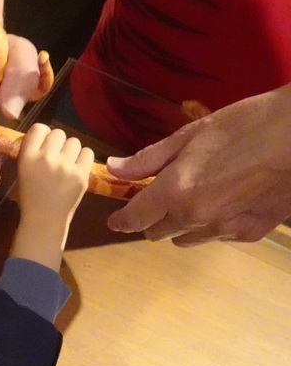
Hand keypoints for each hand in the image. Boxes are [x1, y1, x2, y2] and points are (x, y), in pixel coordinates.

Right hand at [12, 123, 93, 270]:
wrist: (44, 221)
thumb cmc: (30, 197)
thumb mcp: (22, 171)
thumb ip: (31, 151)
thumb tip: (46, 136)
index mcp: (27, 156)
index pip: (39, 128)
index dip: (43, 135)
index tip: (44, 145)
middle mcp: (46, 158)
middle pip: (58, 133)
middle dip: (58, 143)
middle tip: (57, 157)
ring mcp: (65, 166)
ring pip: (74, 141)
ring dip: (71, 150)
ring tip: (67, 163)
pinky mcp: (81, 175)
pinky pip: (88, 153)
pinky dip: (83, 158)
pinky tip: (77, 168)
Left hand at [106, 84, 290, 245]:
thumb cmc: (246, 126)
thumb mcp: (191, 135)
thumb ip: (149, 158)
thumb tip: (115, 169)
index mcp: (176, 191)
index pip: (134, 219)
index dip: (120, 220)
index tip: (115, 219)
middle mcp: (195, 217)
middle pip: (157, 232)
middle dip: (152, 218)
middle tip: (159, 197)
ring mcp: (223, 229)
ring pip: (185, 239)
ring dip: (180, 225)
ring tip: (195, 197)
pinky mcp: (249, 233)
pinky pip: (216, 238)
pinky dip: (211, 226)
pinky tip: (224, 202)